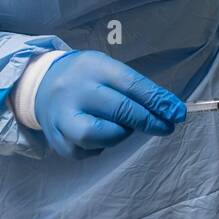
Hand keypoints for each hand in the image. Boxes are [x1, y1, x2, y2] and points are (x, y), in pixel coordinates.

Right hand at [33, 50, 185, 158]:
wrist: (40, 85)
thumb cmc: (85, 77)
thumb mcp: (107, 69)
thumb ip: (135, 87)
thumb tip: (169, 110)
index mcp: (92, 67)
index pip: (131, 85)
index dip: (157, 101)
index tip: (177, 112)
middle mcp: (74, 91)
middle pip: (119, 110)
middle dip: (148, 121)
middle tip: (166, 126)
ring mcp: (62, 117)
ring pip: (100, 135)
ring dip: (121, 134)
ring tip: (122, 126)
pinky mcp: (58, 141)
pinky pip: (87, 151)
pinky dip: (102, 146)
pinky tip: (101, 134)